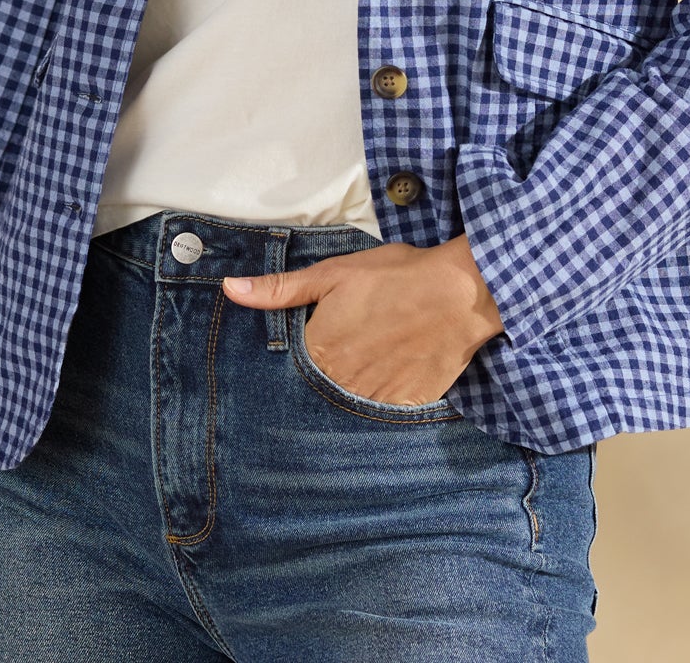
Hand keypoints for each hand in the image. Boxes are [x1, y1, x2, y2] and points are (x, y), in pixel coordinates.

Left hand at [221, 234, 506, 404]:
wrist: (460, 293)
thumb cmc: (394, 277)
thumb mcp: (333, 274)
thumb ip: (280, 289)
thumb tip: (229, 290)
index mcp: (318, 352)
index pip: (287, 373)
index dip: (293, 363)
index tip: (303, 352)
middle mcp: (342, 385)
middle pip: (317, 393)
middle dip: (320, 381)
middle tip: (339, 357)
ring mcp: (375, 401)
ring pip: (347, 407)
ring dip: (348, 393)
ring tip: (360, 368)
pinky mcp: (406, 408)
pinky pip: (382, 415)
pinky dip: (379, 401)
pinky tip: (386, 378)